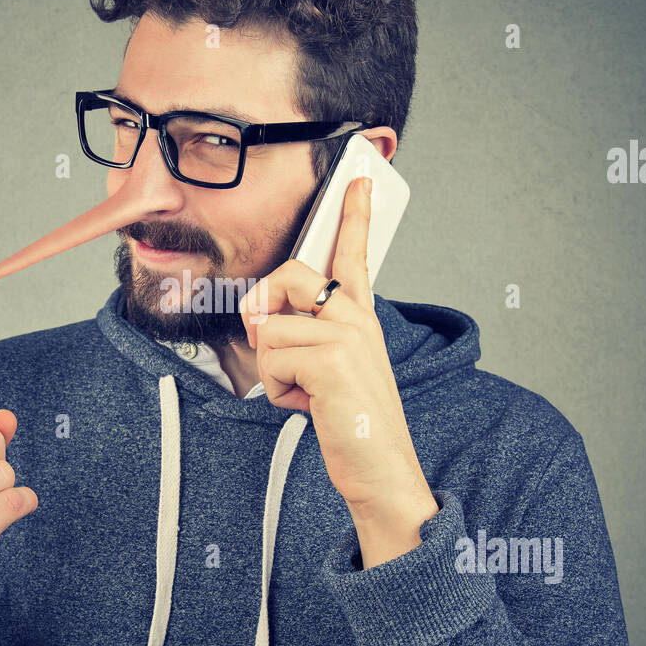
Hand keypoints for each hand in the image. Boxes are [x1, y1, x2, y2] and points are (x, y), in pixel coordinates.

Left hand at [240, 178, 436, 527]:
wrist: (381, 470)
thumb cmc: (354, 424)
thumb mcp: (332, 370)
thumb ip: (307, 336)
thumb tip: (267, 320)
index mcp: (360, 317)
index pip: (355, 253)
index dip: (354, 212)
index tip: (358, 174)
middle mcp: (357, 318)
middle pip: (286, 277)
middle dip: (265, 314)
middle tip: (281, 357)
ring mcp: (347, 336)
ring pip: (270, 330)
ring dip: (274, 372)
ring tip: (308, 395)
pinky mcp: (331, 359)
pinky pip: (272, 359)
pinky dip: (279, 392)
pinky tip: (310, 407)